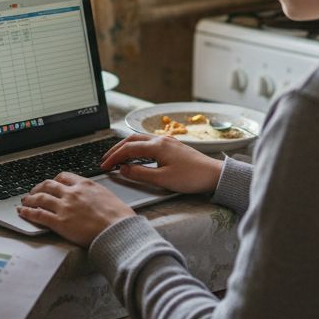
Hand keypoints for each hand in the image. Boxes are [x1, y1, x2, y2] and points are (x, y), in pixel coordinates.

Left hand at [18, 172, 135, 246]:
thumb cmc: (119, 217)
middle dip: (38, 188)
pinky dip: (27, 212)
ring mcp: (64, 207)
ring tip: (24, 201)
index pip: (64, 177)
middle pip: (48, 185)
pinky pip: (39, 215)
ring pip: (40, 198)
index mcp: (85, 185)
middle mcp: (72, 193)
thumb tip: (95, 198)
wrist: (118, 230)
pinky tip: (22, 212)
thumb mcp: (108, 197)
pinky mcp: (60, 222)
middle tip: (34, 192)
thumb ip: (96, 194)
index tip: (51, 184)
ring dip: (29, 199)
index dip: (54, 181)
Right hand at [99, 134, 223, 193]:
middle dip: (116, 150)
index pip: (128, 149)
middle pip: (131, 140)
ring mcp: (167, 141)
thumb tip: (123, 169)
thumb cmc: (191, 178)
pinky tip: (136, 155)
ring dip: (126, 147)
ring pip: (140, 139)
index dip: (113, 157)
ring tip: (117, 157)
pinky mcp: (173, 146)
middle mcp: (161, 140)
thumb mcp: (162, 179)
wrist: (214, 175)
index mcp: (157, 146)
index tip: (104, 166)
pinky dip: (137, 147)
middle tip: (106, 160)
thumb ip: (140, 174)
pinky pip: (149, 142)